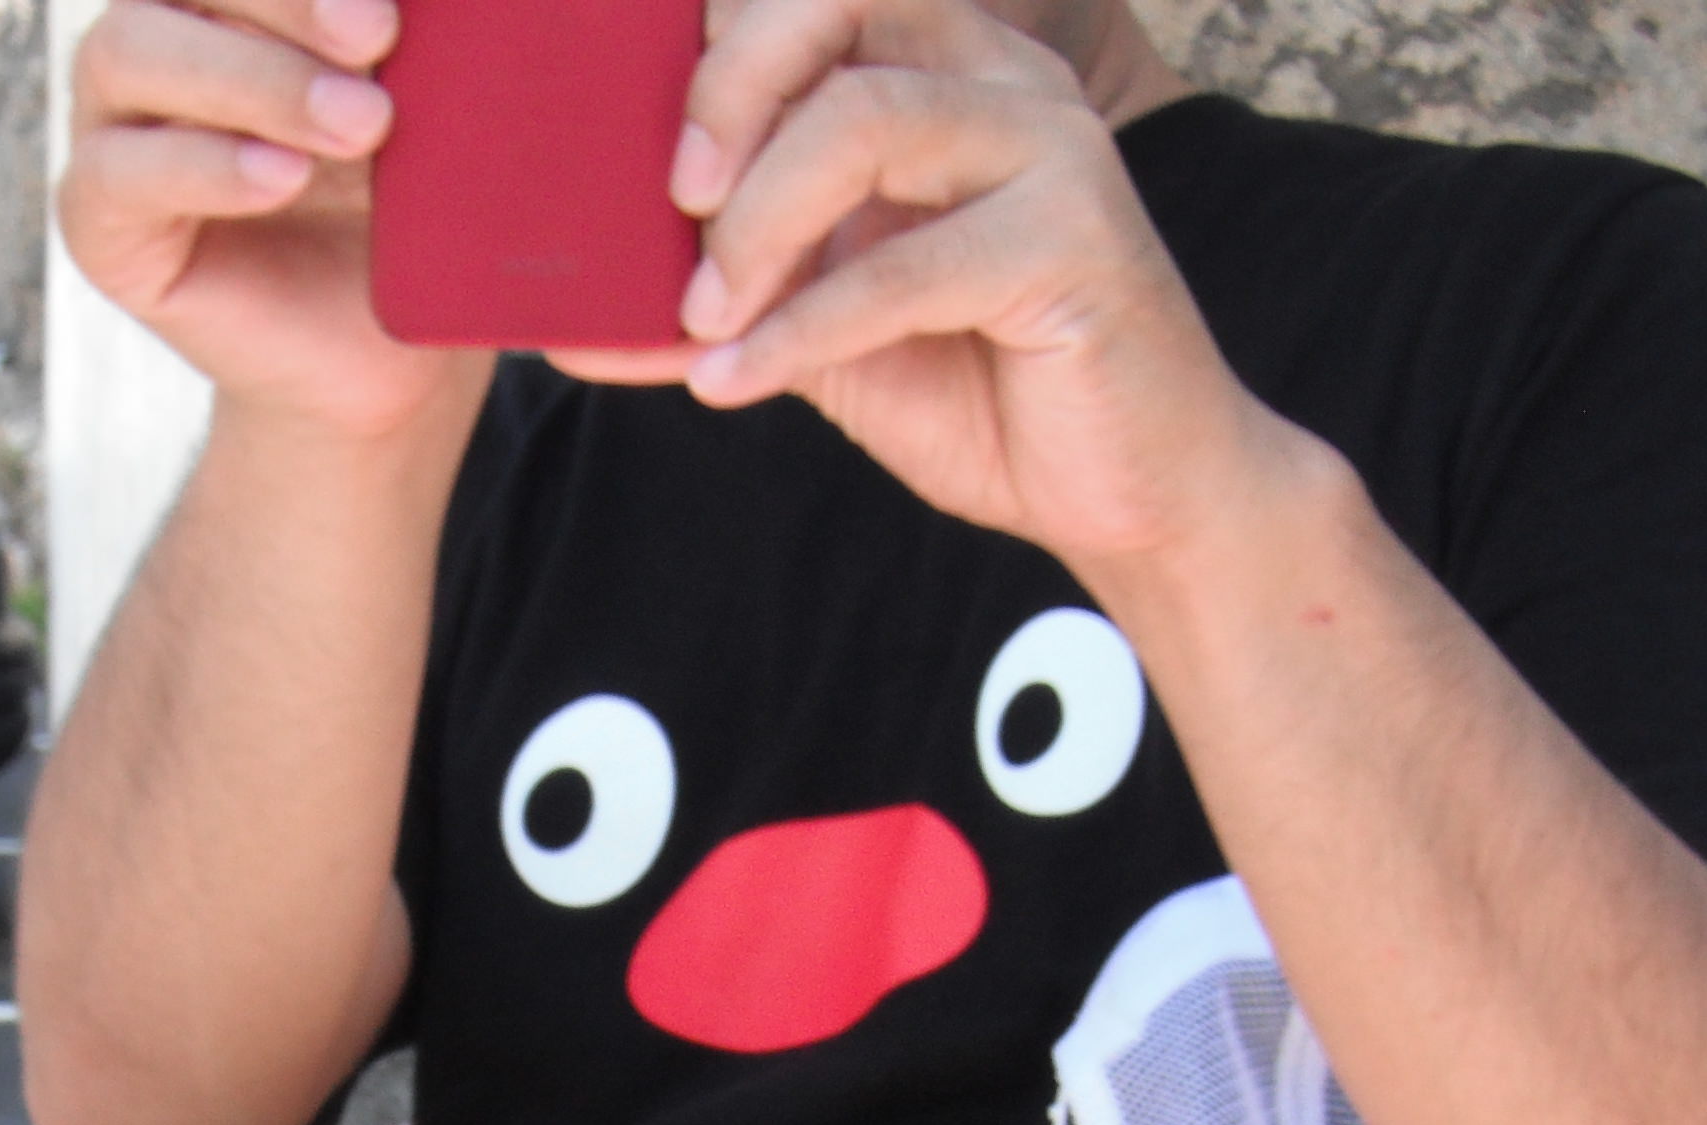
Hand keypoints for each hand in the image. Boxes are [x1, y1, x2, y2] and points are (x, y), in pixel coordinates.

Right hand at [59, 0, 484, 441]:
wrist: (372, 357)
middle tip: (379, 34)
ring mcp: (113, 122)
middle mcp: (158, 31)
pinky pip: (118, 172)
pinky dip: (206, 166)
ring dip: (253, 79)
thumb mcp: (415, 109)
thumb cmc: (398, 210)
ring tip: (359, 126)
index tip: (391, 1)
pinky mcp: (98, 220)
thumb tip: (412, 4)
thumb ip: (394, 42)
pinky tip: (281, 177)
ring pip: (130, 50)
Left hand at [590, 0, 1292, 570]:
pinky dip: (804, 326)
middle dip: (729, 89)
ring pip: (865, 120)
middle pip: (838, 6)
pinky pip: (908, 266)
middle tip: (672, 199)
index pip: (811, 0)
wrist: (1131, 492)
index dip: (715, 51)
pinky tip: (736, 382)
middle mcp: (1002, 79)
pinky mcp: (1079, 241)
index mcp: (943, 69)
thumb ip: (725, 302)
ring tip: (700, 317)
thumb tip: (575, 330)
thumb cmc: (980, 391)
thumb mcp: (825, 332)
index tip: (645, 156)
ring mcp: (1052, 148)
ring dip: (757, 223)